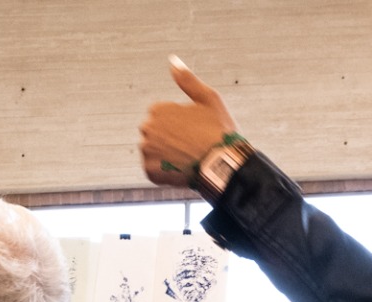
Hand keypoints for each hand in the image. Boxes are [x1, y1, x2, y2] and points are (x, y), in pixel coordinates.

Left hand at [139, 56, 239, 187]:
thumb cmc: (218, 130)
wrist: (224, 164)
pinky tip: (181, 168)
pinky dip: (165, 171)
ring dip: (166, 154)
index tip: (194, 130)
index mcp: (157, 110)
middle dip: (169, 138)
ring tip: (187, 157)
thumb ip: (187, 79)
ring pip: (154, 151)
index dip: (179, 124)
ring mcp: (147, 152)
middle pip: (156, 134)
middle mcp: (147, 129)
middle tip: (191, 145)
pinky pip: (154, 170)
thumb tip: (172, 60)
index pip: (162, 117)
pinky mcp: (150, 172)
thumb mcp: (208, 98)